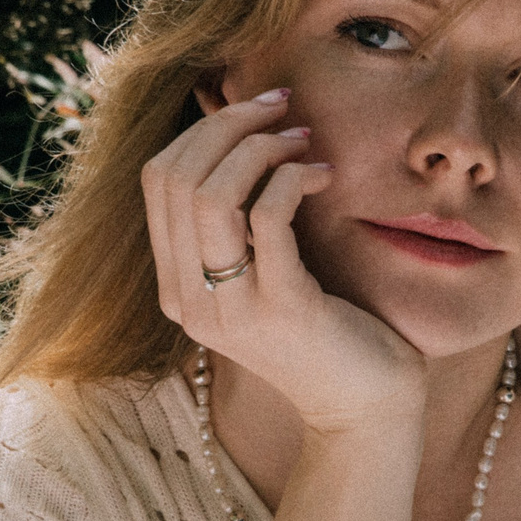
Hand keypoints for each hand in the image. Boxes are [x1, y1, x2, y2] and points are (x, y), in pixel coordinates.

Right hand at [142, 88, 424, 433]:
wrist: (363, 409)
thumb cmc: (323, 329)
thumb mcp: (263, 272)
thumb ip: (238, 221)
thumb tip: (238, 129)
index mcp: (176, 287)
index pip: (157, 181)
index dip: (203, 130)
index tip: (256, 112)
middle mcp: (190, 300)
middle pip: (177, 177)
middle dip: (230, 125)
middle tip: (282, 112)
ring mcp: (231, 308)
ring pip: (211, 194)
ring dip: (260, 148)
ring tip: (303, 141)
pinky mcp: (281, 309)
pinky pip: (268, 217)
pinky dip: (293, 178)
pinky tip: (323, 176)